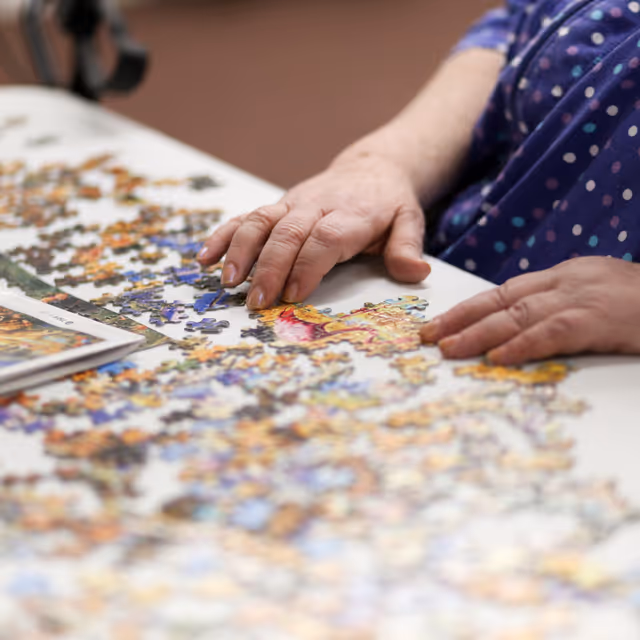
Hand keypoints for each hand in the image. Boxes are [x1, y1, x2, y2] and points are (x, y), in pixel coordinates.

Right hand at [197, 153, 429, 308]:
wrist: (371, 169)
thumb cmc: (389, 204)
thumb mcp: (409, 220)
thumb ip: (407, 247)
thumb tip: (417, 273)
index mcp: (350, 214)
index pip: (324, 238)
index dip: (307, 265)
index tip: (293, 294)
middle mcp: (316, 206)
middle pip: (287, 233)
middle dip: (270, 267)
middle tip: (257, 301)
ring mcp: (292, 204)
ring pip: (260, 221)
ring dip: (239, 250)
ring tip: (227, 282)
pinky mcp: (277, 206)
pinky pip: (246, 217)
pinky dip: (223, 235)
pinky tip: (204, 258)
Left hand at [420, 257, 639, 364]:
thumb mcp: (600, 303)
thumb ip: (563, 315)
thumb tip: (519, 337)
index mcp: (568, 277)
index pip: (506, 292)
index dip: (469, 309)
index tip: (440, 326)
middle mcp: (571, 281)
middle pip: (503, 299)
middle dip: (461, 319)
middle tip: (428, 338)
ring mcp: (587, 297)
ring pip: (520, 314)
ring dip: (479, 334)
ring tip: (447, 350)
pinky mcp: (605, 318)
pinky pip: (555, 332)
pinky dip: (524, 345)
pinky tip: (498, 359)